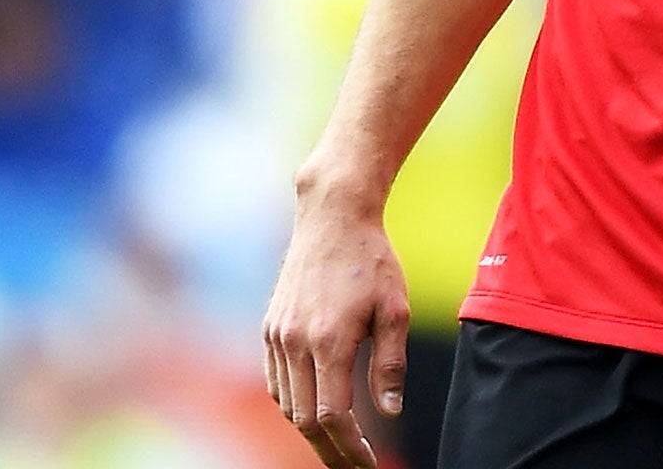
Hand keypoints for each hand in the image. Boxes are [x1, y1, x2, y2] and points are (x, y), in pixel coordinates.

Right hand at [263, 182, 410, 468]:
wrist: (332, 217)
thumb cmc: (372, 261)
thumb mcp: (394, 310)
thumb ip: (390, 365)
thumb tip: (390, 412)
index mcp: (329, 340)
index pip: (333, 416)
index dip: (351, 448)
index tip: (368, 463)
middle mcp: (295, 342)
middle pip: (305, 420)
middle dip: (330, 450)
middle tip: (354, 464)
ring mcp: (276, 336)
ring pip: (286, 405)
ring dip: (310, 430)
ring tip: (339, 443)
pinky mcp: (268, 328)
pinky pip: (276, 382)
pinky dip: (293, 404)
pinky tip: (314, 409)